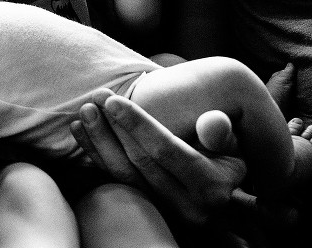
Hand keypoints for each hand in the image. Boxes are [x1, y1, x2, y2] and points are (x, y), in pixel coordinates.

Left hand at [70, 88, 246, 224]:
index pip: (166, 151)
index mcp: (212, 187)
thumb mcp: (231, 141)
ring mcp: (166, 213)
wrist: (219, 182)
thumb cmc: (223, 151)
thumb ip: (221, 131)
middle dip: (114, 127)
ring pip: (123, 175)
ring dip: (100, 141)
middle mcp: (190, 207)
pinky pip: (115, 182)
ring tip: (86, 111)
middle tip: (97, 97)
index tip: (114, 100)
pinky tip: (80, 131)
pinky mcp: (147, 210)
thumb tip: (211, 121)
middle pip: (140, 163)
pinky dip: (96, 156)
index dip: (138, 124)